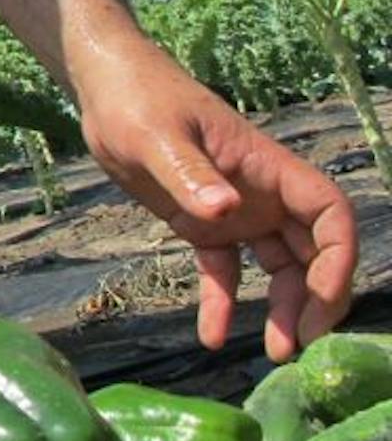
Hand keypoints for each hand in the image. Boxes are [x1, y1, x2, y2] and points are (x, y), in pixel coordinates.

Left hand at [78, 49, 356, 360]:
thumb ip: (189, 172)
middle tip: (299, 342)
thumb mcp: (156, 134)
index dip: (338, 258)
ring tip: (272, 353)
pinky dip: (222, 301)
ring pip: (278, 266)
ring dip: (281, 308)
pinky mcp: (201, 223)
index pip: (329, 214)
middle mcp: (262, 193)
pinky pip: (225, 270)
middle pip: (313, 250)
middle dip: (316, 297)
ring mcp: (235, 210)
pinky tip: (210, 336)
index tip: (321, 300)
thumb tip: (226, 213)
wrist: (102, 87)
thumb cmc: (136, 97)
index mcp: (267, 168)